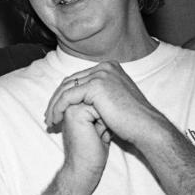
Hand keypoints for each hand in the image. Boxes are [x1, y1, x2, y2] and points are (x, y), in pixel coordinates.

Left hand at [45, 62, 167, 147]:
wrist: (145, 127)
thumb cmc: (132, 120)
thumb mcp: (114, 102)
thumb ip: (100, 96)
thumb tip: (84, 101)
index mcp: (109, 68)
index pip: (78, 79)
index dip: (65, 95)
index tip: (57, 111)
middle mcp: (105, 67)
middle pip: (70, 81)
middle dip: (56, 99)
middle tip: (49, 116)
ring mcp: (101, 74)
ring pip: (66, 88)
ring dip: (54, 105)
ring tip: (50, 121)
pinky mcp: (96, 85)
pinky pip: (68, 96)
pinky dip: (58, 108)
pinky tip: (56, 120)